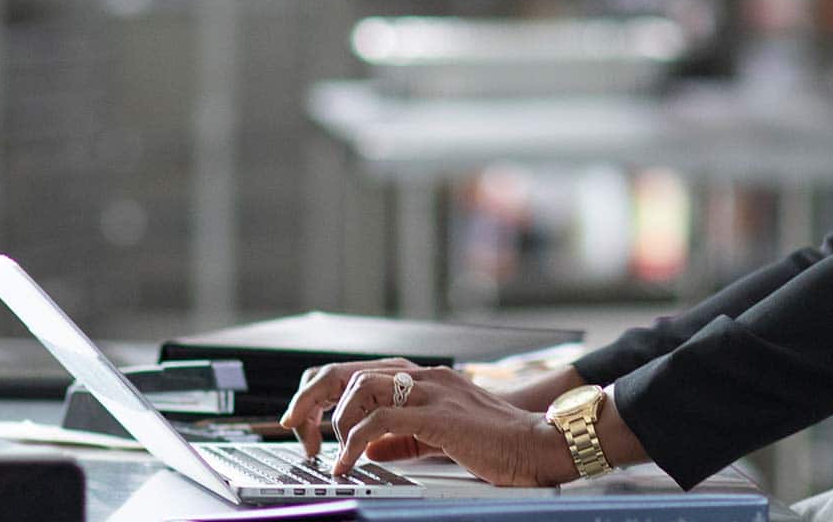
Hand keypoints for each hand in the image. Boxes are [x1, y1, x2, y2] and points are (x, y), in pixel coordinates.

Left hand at [279, 359, 576, 486]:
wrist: (538, 443)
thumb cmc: (496, 441)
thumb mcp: (437, 437)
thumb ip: (401, 437)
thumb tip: (366, 447)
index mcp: (422, 376)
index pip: (355, 370)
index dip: (320, 393)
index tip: (302, 421)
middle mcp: (422, 374)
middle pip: (347, 370)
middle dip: (310, 398)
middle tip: (295, 428)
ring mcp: (430, 389)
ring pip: (359, 386)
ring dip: (333, 420)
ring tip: (329, 451)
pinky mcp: (436, 413)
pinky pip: (379, 420)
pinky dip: (354, 442)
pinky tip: (349, 462)